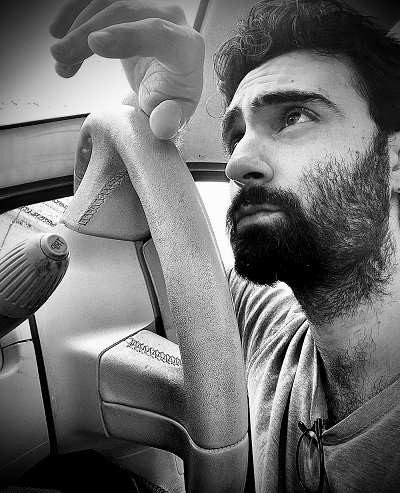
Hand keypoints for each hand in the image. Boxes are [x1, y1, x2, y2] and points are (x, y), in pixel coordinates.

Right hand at [49, 0, 204, 138]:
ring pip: (109, 3)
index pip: (160, 34)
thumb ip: (169, 120)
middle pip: (127, 13)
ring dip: (77, 27)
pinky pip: (100, 0)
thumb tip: (162, 125)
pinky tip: (60, 31)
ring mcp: (150, 8)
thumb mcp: (172, 116)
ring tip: (60, 57)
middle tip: (60, 55)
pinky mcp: (131, 7)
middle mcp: (172, 20)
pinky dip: (76, 13)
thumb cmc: (169, 99)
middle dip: (87, 33)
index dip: (128, 36)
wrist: (167, 83)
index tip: (95, 45)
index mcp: (187, 49)